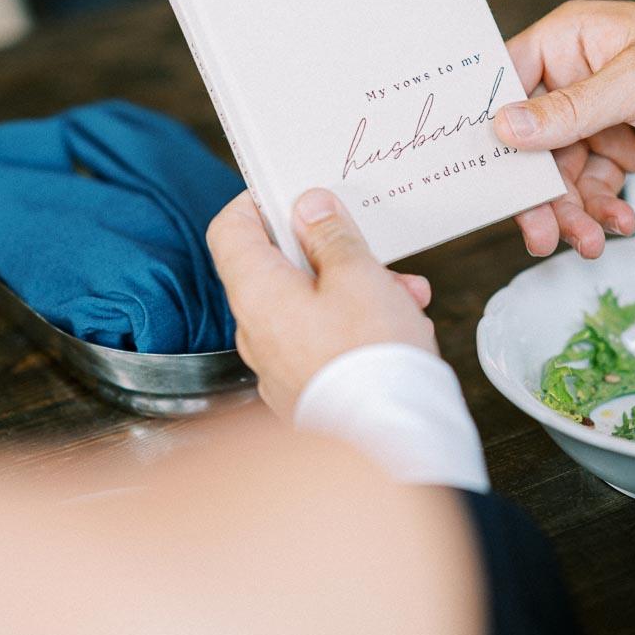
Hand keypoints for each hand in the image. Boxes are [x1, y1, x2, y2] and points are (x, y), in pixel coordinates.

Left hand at [207, 189, 437, 418]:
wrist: (391, 444)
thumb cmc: (370, 359)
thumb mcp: (359, 276)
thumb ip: (331, 236)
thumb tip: (308, 206)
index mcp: (258, 293)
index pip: (230, 230)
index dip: (257, 202)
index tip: (293, 190)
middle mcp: (257, 330)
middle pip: (278, 267)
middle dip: (330, 250)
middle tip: (368, 244)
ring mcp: (279, 364)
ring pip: (310, 304)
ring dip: (355, 288)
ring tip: (405, 291)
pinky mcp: (305, 388)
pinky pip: (324, 340)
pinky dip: (357, 325)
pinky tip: (402, 326)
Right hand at [495, 0, 634, 258]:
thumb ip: (569, 110)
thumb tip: (505, 127)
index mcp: (568, 41)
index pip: (506, 80)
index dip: (490, 124)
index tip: (478, 170)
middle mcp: (573, 78)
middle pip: (531, 142)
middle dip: (538, 192)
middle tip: (540, 235)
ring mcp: (595, 116)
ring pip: (560, 174)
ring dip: (573, 211)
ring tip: (590, 243)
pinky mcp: (618, 148)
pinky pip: (593, 186)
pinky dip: (602, 210)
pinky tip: (620, 224)